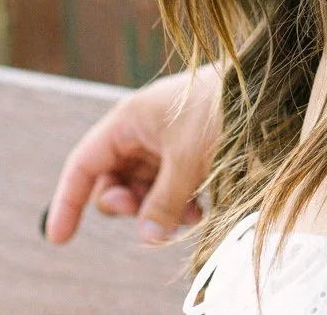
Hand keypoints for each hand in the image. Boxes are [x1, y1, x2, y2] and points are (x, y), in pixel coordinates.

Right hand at [43, 67, 221, 245]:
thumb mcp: (189, 160)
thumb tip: (147, 239)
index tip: (59, 239)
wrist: (268, 86)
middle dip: (127, 207)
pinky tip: (198, 211)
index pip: (83, 166)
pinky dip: (177, 204)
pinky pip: (168, 187)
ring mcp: (162, 142)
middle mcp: (139, 131)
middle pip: (112, 182)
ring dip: (157, 210)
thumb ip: (164, 203)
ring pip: (143, 189)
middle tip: (149, 220)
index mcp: (126, 122)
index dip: (67, 202)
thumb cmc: (221, 110)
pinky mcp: (185, 152)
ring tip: (189, 217)